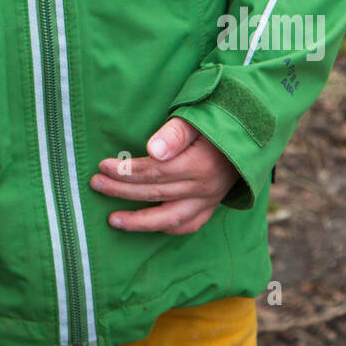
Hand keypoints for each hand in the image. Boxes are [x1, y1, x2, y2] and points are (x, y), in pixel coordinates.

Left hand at [89, 116, 239, 234]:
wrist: (250, 134)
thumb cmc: (218, 120)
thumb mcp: (197, 117)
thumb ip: (175, 133)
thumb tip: (153, 150)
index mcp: (199, 165)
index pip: (154, 172)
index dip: (126, 171)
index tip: (103, 166)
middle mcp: (204, 188)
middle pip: (155, 193)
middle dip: (121, 190)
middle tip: (95, 184)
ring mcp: (209, 201)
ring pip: (169, 218)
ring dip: (138, 222)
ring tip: (112, 220)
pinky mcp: (211, 206)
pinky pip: (187, 225)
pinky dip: (166, 228)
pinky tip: (146, 227)